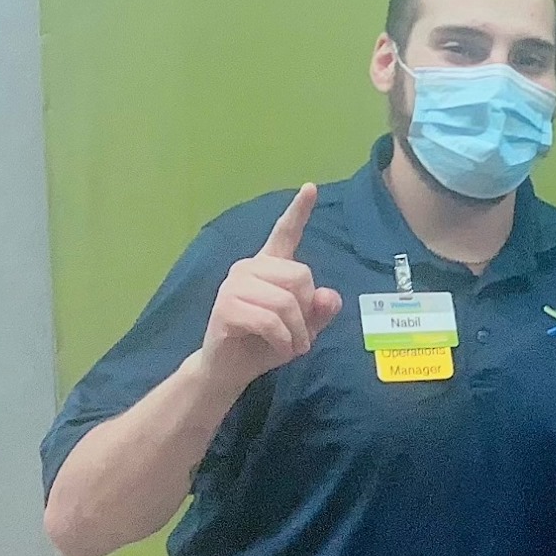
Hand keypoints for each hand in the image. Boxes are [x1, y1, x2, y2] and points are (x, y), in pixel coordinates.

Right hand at [194, 185, 342, 392]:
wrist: (230, 368)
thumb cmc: (267, 343)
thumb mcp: (304, 328)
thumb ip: (321, 310)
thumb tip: (329, 296)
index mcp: (269, 266)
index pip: (285, 232)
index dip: (299, 211)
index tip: (310, 188)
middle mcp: (249, 267)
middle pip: (301, 277)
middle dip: (307, 311)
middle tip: (300, 334)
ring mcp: (234, 285)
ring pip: (286, 302)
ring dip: (297, 332)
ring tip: (291, 345)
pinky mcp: (226, 307)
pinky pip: (270, 321)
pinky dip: (283, 341)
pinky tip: (279, 349)